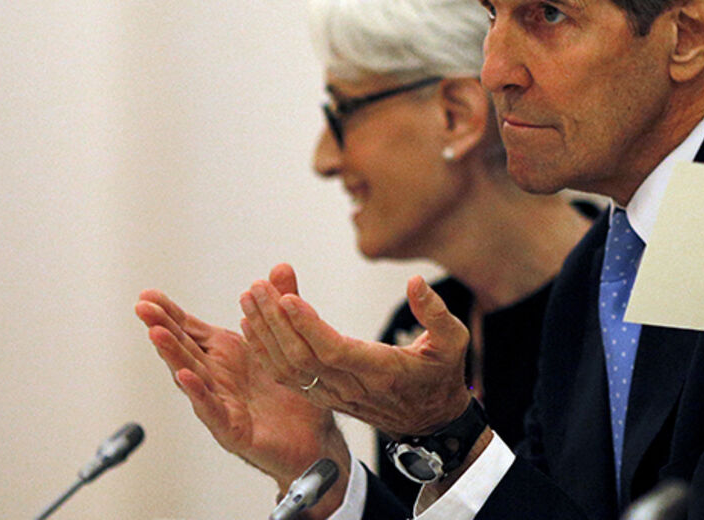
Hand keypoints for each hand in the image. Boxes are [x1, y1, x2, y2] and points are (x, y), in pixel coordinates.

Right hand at [135, 281, 348, 495]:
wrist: (314, 438)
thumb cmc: (294, 393)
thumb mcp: (291, 341)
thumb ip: (283, 304)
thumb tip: (281, 267)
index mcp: (226, 355)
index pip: (192, 331)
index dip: (171, 313)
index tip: (148, 294)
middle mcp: (218, 377)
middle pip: (184, 349)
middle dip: (162, 328)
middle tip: (142, 308)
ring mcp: (221, 403)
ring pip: (191, 377)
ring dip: (172, 356)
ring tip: (156, 335)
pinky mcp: (233, 430)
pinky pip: (212, 410)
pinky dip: (198, 394)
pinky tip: (185, 377)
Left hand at [239, 263, 473, 437]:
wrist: (430, 420)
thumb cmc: (442, 375)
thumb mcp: (453, 342)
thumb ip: (435, 312)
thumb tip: (415, 282)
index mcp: (382, 371)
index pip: (335, 350)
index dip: (308, 326)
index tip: (287, 298)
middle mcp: (352, 386)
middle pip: (303, 356)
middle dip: (275, 321)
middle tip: (258, 287)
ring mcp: (335, 394)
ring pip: (289, 367)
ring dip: (264, 333)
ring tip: (249, 297)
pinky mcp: (325, 395)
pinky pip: (287, 376)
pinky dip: (265, 352)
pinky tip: (251, 325)